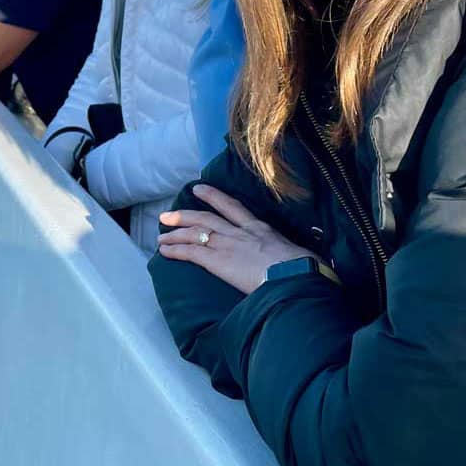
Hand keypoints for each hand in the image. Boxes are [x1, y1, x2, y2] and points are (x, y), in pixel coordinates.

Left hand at [156, 184, 316, 294]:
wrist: (296, 277)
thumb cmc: (305, 269)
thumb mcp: (299, 254)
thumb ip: (290, 254)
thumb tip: (301, 262)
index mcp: (260, 229)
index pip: (233, 207)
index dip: (213, 197)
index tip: (199, 189)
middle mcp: (240, 232)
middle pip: (206, 218)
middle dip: (184, 215)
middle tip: (167, 215)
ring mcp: (227, 244)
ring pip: (194, 232)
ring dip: (175, 233)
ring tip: (161, 234)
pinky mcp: (218, 260)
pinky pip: (190, 252)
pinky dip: (175, 249)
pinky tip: (163, 251)